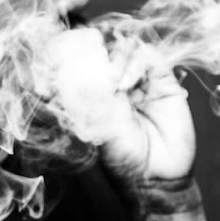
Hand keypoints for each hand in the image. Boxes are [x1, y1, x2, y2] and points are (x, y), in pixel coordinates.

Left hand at [47, 28, 196, 183]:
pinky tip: (129, 83)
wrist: (158, 176)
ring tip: (114, 81)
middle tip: (90, 60)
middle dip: (91, 46)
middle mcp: (114, 81)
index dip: (67, 52)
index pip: (79, 59)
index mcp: (93, 90)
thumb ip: (83, 99)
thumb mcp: (93, 126)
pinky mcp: (162, 80)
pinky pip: (148, 55)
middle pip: (102, 45)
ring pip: (124, 45)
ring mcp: (138, 79)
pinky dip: (135, 62)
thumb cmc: (123, 158)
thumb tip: (65, 73)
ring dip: (115, 56)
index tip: (57, 60)